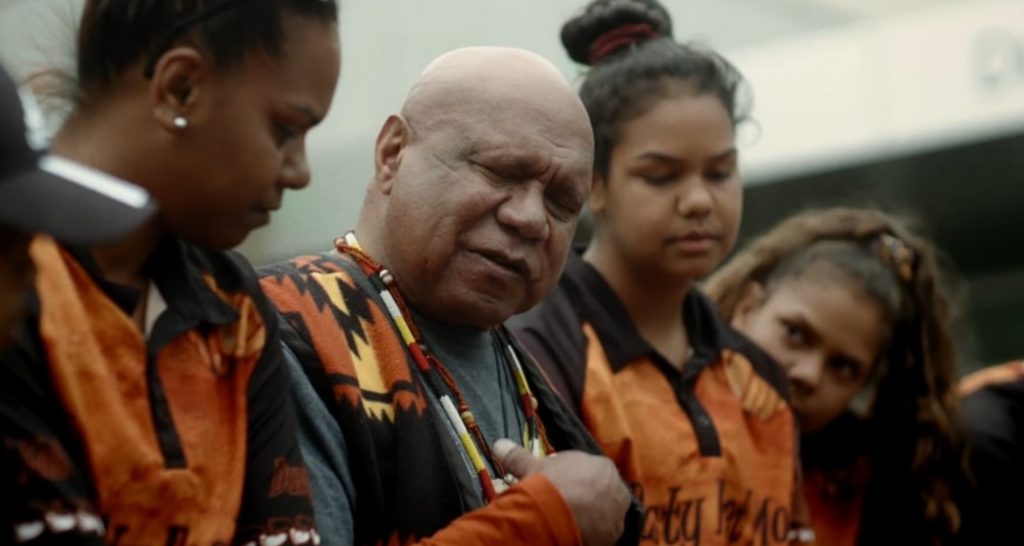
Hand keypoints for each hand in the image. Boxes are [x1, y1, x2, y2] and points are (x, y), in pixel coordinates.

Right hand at [494, 439, 629, 545]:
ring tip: (569, 521)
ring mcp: (618, 514)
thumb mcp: (532, 467)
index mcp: (603, 466)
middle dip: (586, 498)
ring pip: (604, 514)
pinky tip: (575, 533)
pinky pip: (602, 534)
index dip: (575, 478)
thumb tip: (499, 444)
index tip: (561, 485)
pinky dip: (591, 534)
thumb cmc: (549, 483)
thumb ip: (518, 456)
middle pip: (601, 493)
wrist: (555, 516)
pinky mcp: (613, 537)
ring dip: (591, 517)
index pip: (591, 471)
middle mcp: (617, 489)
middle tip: (566, 505)